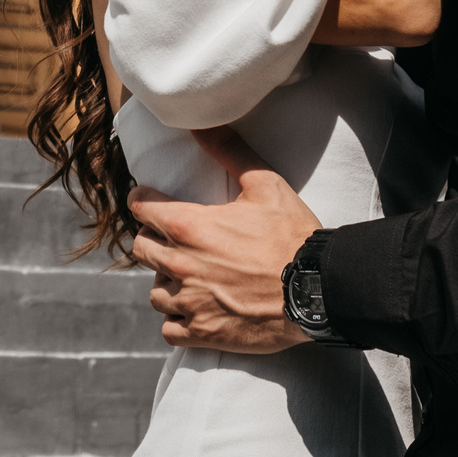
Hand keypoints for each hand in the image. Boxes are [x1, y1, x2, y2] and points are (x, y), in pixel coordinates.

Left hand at [128, 126, 322, 352]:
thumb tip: (200, 123)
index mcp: (188, 227)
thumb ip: (228, 151)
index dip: (144, 203)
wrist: (317, 289)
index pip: (140, 210)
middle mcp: (180, 265)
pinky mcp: (203, 333)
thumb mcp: (264, 184)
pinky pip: (168, 329)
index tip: (149, 203)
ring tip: (186, 277)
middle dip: (153, 241)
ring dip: (166, 282)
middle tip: (173, 239)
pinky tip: (193, 310)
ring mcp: (190, 303)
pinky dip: (177, 320)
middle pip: (141, 251)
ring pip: (154, 292)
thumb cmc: (292, 235)